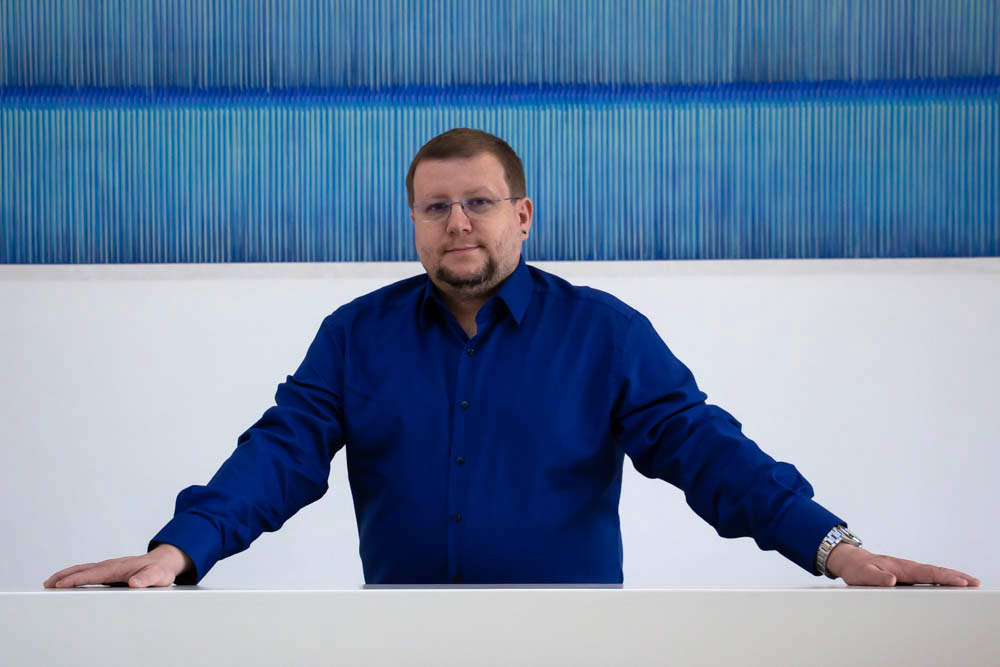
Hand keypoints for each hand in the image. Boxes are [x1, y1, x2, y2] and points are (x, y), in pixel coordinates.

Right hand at [43, 544, 193, 588]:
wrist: (165, 562)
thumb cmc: (161, 570)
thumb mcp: (157, 576)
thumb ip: (147, 579)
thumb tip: (134, 582)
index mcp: (118, 568)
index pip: (92, 574)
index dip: (75, 579)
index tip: (60, 585)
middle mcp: (111, 565)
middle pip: (83, 569)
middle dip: (64, 576)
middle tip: (47, 584)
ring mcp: (110, 567)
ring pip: (84, 569)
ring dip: (67, 575)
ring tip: (51, 582)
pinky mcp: (111, 571)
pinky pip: (89, 572)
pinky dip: (76, 575)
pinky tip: (71, 582)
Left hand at [826, 543, 979, 586]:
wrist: (850, 561)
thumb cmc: (857, 568)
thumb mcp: (863, 574)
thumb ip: (876, 578)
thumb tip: (892, 581)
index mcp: (900, 568)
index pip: (927, 573)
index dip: (945, 577)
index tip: (961, 581)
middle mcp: (906, 568)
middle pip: (935, 572)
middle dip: (955, 576)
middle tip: (975, 582)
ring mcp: (907, 571)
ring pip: (933, 574)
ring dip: (951, 578)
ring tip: (970, 583)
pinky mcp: (906, 576)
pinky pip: (927, 577)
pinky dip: (941, 579)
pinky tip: (949, 585)